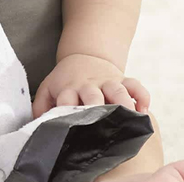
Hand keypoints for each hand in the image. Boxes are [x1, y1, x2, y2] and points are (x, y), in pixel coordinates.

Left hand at [32, 54, 150, 118]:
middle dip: (96, 108)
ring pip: (118, 90)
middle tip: (100, 123)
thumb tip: (39, 127)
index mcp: (68, 89)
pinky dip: (142, 96)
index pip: (67, 100)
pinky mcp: (122, 80)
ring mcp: (107, 82)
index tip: (70, 126)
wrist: (84, 56)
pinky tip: (144, 110)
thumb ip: (41, 107)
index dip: (68, 112)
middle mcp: (88, 85)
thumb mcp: (48, 89)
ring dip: (123, 103)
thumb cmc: (65, 80)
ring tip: (128, 118)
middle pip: (93, 95)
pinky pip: (136, 85)